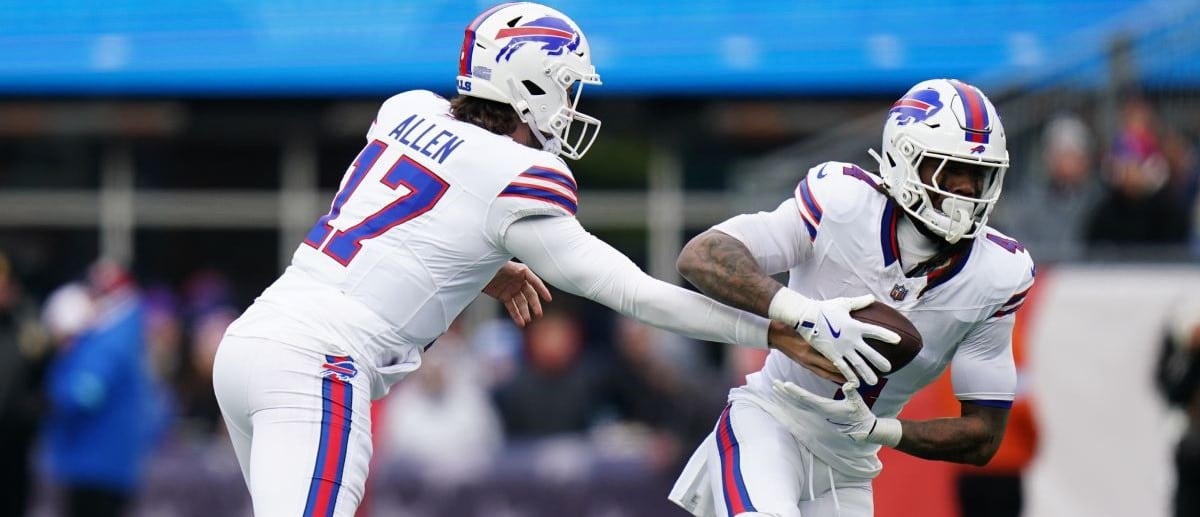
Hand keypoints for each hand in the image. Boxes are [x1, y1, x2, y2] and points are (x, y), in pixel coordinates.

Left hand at [483, 261, 552, 326]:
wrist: (476, 268)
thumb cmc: (490, 262)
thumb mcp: (503, 264)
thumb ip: (514, 270)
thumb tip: (523, 271)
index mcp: (521, 271)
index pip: (535, 281)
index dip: (542, 290)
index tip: (548, 299)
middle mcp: (518, 280)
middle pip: (530, 294)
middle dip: (534, 305)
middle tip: (538, 314)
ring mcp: (511, 289)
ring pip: (521, 303)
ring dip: (524, 312)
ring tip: (527, 321)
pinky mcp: (503, 296)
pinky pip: (512, 306)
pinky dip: (516, 315)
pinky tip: (520, 323)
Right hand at [772, 292, 898, 384]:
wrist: (805, 317)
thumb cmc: (824, 309)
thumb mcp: (843, 304)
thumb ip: (859, 302)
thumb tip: (872, 297)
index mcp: (855, 326)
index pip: (875, 331)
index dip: (887, 336)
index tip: (898, 341)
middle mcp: (851, 339)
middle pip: (869, 353)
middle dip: (879, 361)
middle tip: (888, 368)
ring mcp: (842, 349)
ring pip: (857, 364)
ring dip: (866, 373)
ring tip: (874, 381)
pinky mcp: (832, 355)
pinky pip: (843, 367)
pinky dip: (849, 376)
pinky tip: (855, 383)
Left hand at [772, 380, 897, 444]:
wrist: (862, 431)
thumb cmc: (860, 415)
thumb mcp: (858, 402)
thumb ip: (852, 392)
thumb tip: (849, 384)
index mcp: (826, 408)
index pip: (807, 398)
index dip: (795, 391)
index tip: (785, 384)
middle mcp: (818, 413)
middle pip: (797, 402)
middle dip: (784, 393)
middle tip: (773, 383)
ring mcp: (817, 416)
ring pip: (797, 406)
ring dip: (785, 398)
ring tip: (775, 389)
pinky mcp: (818, 417)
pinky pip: (800, 410)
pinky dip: (791, 404)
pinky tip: (784, 401)